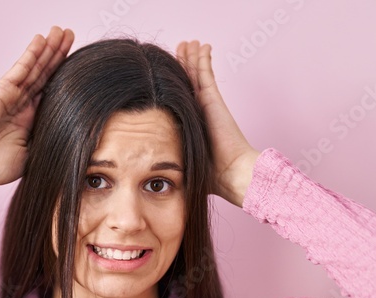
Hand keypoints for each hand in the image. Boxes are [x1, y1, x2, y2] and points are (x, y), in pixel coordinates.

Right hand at [0, 26, 73, 198]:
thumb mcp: (32, 155)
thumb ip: (47, 141)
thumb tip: (74, 138)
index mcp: (28, 120)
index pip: (50, 93)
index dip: (64, 77)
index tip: (81, 66)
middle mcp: (20, 104)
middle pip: (45, 75)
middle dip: (58, 55)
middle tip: (71, 36)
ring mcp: (11, 95)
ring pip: (35, 68)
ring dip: (49, 49)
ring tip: (62, 32)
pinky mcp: (1, 89)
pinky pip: (21, 68)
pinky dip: (32, 53)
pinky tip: (42, 39)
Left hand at [176, 40, 259, 207]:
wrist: (231, 175)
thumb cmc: (208, 176)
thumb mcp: (180, 162)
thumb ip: (168, 156)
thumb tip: (145, 164)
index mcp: (191, 124)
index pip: (181, 98)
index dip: (175, 83)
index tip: (167, 72)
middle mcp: (199, 111)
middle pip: (188, 81)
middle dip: (184, 64)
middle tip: (180, 48)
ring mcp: (207, 103)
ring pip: (196, 74)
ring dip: (192, 57)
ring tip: (189, 42)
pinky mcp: (213, 99)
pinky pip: (206, 74)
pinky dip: (203, 59)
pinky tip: (202, 46)